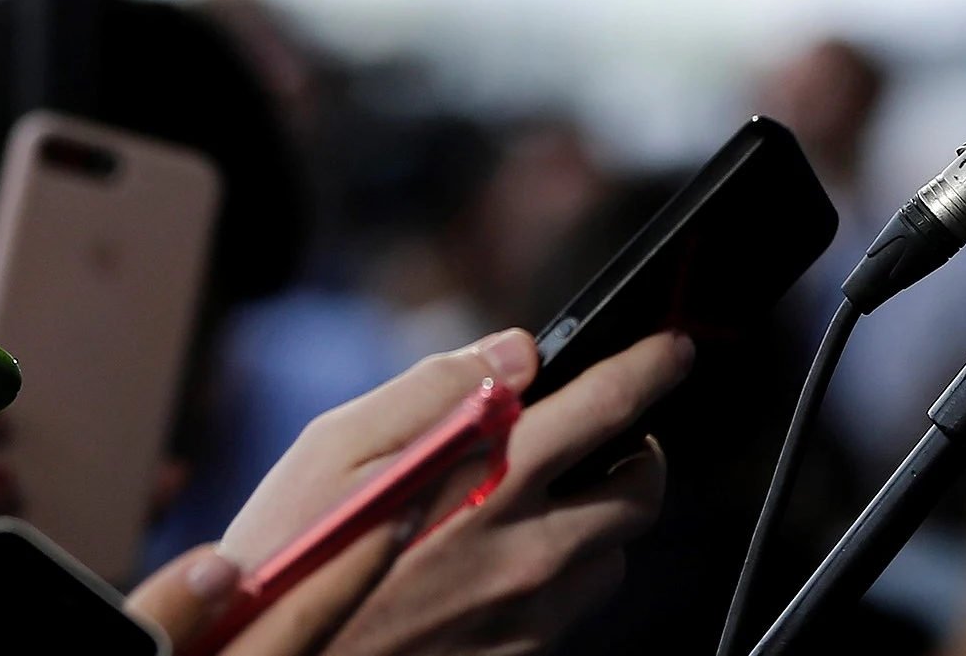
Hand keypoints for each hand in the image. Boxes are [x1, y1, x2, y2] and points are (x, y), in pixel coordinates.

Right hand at [127, 329, 686, 655]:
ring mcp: (528, 616)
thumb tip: (517, 351)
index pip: (614, 405)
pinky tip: (497, 567)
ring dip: (593, 522)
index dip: (655, 365)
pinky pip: (570, 612)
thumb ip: (439, 385)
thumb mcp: (337, 446)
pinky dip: (555, 579)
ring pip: (611, 556)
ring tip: (536, 507)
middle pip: (641, 490)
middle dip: (633, 451)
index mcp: (491, 477)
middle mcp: (527, 549)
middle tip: (603, 438)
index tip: (674, 348)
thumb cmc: (291, 555)